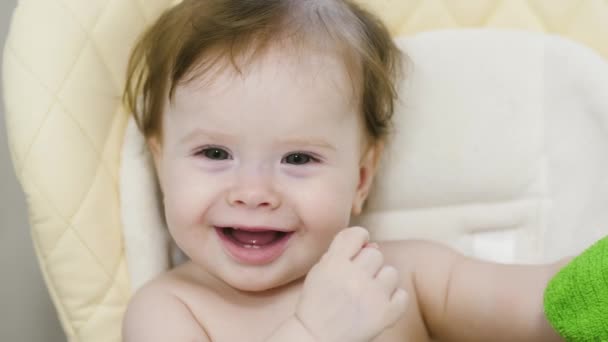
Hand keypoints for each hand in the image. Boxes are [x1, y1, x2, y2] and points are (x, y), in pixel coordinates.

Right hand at [295, 227, 407, 341]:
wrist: (315, 338)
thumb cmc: (316, 303)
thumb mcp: (320, 271)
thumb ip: (342, 253)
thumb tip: (373, 244)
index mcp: (334, 263)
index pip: (357, 234)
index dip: (359, 239)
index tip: (356, 250)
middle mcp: (354, 276)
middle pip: (375, 254)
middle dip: (367, 265)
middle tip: (355, 282)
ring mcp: (372, 296)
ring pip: (391, 272)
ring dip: (381, 282)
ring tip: (366, 295)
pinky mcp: (385, 314)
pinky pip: (402, 295)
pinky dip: (393, 300)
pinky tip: (378, 305)